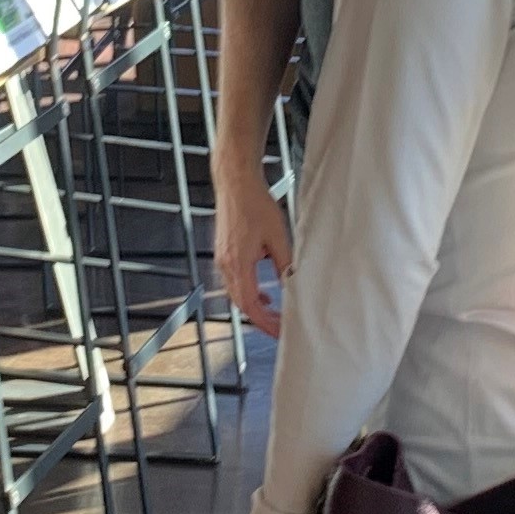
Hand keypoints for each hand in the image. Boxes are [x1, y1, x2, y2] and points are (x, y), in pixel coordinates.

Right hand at [217, 170, 291, 338]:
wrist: (235, 182)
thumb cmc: (255, 203)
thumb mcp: (278, 236)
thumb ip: (284, 264)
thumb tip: (292, 285)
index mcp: (238, 263)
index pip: (251, 305)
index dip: (266, 323)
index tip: (280, 331)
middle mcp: (226, 265)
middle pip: (241, 304)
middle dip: (262, 319)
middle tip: (281, 327)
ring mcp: (222, 259)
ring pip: (237, 294)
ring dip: (255, 306)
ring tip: (275, 313)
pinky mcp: (224, 252)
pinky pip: (235, 281)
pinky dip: (249, 291)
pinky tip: (264, 291)